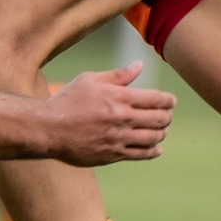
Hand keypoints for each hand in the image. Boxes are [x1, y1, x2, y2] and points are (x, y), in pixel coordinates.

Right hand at [36, 64, 175, 164]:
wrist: (49, 128)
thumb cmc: (68, 101)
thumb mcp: (90, 80)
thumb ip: (118, 75)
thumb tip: (139, 65)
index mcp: (119, 98)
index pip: (155, 99)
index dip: (168, 100)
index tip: (171, 101)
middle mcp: (122, 119)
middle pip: (158, 119)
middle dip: (167, 116)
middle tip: (168, 115)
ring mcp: (118, 138)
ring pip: (152, 138)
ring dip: (161, 133)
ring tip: (161, 130)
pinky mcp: (113, 155)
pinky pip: (140, 155)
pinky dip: (153, 152)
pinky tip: (156, 149)